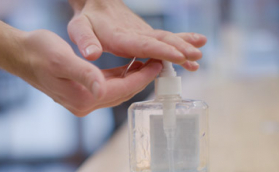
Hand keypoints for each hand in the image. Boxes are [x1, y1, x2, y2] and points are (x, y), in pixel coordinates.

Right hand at [19, 30, 161, 115]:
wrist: (20, 55)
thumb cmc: (39, 53)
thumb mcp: (63, 60)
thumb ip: (84, 74)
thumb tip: (100, 89)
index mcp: (83, 98)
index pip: (122, 90)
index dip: (142, 78)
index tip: (158, 64)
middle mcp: (84, 105)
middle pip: (122, 94)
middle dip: (141, 79)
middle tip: (158, 62)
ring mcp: (81, 101)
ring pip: (115, 91)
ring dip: (131, 78)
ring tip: (147, 62)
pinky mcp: (79, 94)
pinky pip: (105, 88)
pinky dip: (118, 78)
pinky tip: (126, 66)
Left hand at [67, 0, 206, 70]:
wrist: (97, 3)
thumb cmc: (88, 19)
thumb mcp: (79, 29)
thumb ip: (85, 41)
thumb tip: (91, 55)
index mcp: (121, 36)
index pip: (145, 44)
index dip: (162, 50)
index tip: (179, 56)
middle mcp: (136, 34)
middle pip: (161, 40)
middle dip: (180, 49)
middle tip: (196, 58)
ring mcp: (144, 33)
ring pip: (167, 39)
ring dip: (185, 46)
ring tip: (199, 57)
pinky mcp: (146, 35)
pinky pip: (166, 39)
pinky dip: (183, 42)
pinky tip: (196, 48)